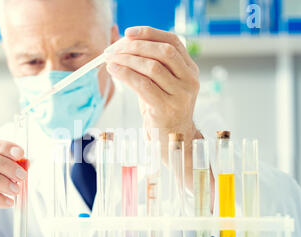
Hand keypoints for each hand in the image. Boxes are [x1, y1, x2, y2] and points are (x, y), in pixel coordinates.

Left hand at [104, 26, 200, 163]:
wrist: (174, 141)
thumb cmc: (164, 111)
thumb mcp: (162, 85)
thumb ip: (152, 66)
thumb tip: (124, 46)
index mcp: (190, 70)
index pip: (173, 42)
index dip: (150, 33)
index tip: (129, 32)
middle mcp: (189, 80)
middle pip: (163, 52)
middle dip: (135, 46)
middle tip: (114, 49)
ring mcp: (180, 95)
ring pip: (152, 67)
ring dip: (127, 60)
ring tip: (110, 59)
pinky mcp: (166, 108)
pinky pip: (143, 85)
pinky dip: (125, 74)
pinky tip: (114, 70)